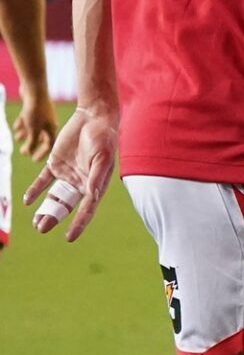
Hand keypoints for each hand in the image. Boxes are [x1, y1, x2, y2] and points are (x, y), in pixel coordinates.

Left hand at [14, 86, 55, 160]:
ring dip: (25, 134)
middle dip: (31, 144)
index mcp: (51, 129)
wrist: (34, 90)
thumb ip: (31, 143)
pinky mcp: (35, 108)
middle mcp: (48, 122)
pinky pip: (29, 119)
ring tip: (17, 138)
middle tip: (24, 152)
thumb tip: (27, 153)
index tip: (34, 160)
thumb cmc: (35, 112)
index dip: (42, 154)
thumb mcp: (33, 130)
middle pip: (41, 137)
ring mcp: (42, 115)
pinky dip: (23, 124)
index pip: (49, 145)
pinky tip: (17, 126)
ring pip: (34, 128)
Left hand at [24, 105, 119, 241]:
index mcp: (96, 184)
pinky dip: (35, 190)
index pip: (87, 208)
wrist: (93, 117)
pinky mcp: (56, 164)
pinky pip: (43, 181)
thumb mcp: (102, 157)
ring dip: (45, 209)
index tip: (69, 237)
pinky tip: (28, 201)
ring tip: (36, 222)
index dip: (79, 223)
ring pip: (54, 196)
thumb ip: (97, 176)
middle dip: (54, 217)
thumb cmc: (104, 137)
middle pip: (66, 205)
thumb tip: (92, 195)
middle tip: (41, 228)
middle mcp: (81, 182)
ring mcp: (68, 174)